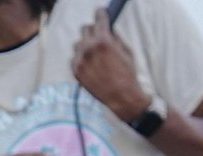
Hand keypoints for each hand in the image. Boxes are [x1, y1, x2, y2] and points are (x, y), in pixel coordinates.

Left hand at [72, 6, 150, 121]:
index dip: (101, 14)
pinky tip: (90, 64)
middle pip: (85, 29)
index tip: (101, 13)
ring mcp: (80, 60)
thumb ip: (114, 38)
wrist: (121, 97)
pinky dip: (81, 58)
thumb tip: (107, 29)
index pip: (99, 18)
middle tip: (99, 35)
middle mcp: (89, 48)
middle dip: (93, 30)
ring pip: (78, 43)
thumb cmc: (127, 73)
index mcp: (104, 40)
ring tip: (95, 53)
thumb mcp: (125, 50)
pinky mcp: (75, 70)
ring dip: (86, 45)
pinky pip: (75, 57)